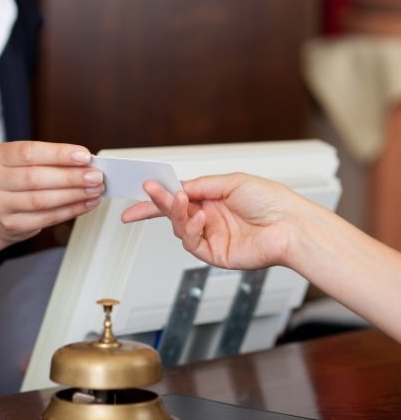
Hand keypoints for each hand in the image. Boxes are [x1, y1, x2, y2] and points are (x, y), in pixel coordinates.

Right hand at [0, 141, 103, 243]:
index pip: (29, 152)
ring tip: (94, 190)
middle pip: (36, 178)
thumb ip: (50, 161)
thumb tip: (86, 163)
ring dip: (74, 195)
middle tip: (96, 176)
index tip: (84, 156)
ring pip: (41, 200)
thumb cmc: (15, 181)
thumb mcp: (23, 163)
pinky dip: (70, 211)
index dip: (58, 154)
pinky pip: (46, 218)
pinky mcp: (11, 224)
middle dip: (71, 177)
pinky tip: (85, 204)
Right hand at [121, 173, 299, 270]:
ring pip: (179, 227)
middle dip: (158, 202)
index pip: (179, 197)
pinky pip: (192, 242)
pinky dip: (191, 228)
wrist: (291, 226)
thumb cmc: (271, 202)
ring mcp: (211, 236)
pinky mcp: (214, 254)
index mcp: (213, 199)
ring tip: (178, 200)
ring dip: (175, 212)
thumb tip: (177, 186)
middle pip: (174, 212)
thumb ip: (201, 185)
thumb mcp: (232, 181)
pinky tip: (200, 217)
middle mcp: (210, 218)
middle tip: (148, 191)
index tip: (144, 187)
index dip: (160, 194)